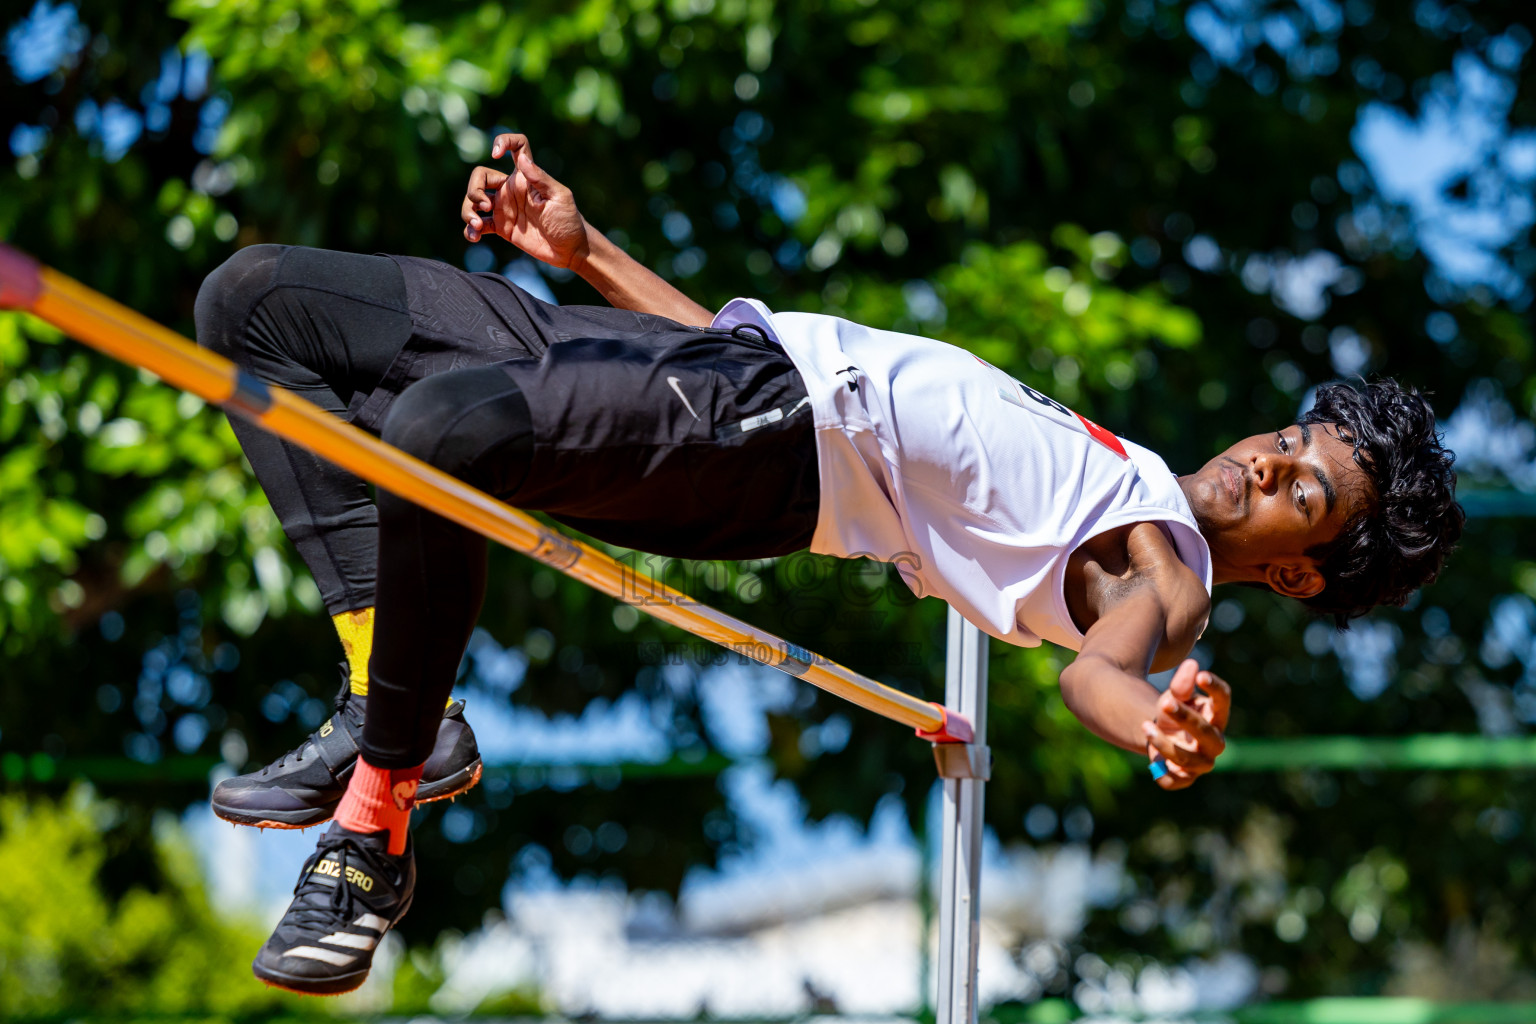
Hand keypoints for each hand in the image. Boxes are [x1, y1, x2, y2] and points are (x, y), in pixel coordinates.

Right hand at [461, 133, 589, 268]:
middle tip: (486, 207)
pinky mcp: (501, 228)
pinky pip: (478, 225)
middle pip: (480, 177)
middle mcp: (511, 189)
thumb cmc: (569, 221)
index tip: (496, 154)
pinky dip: (470, 230)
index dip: (503, 141)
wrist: (569, 250)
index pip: (515, 148)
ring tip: (477, 225)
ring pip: (473, 201)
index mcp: (525, 178)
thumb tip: (522, 158)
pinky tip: (474, 237)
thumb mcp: (559, 197)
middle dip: (474, 189)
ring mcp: (504, 208)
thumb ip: (540, 178)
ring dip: (468, 211)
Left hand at [1142, 658, 1229, 789]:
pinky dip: (1161, 772)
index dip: (1215, 689)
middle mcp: (1214, 742)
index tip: (1201, 675)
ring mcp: (1201, 763)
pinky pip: (1173, 781)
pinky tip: (1152, 760)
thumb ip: (1181, 685)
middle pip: (1208, 734)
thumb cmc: (1173, 710)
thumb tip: (1191, 664)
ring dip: (1163, 743)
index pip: (1224, 701)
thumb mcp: (1173, 696)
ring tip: (1144, 726)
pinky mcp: (1184, 778)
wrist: (1160, 733)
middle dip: (1186, 719)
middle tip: (1164, 702)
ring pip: (1187, 759)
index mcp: (1216, 716)